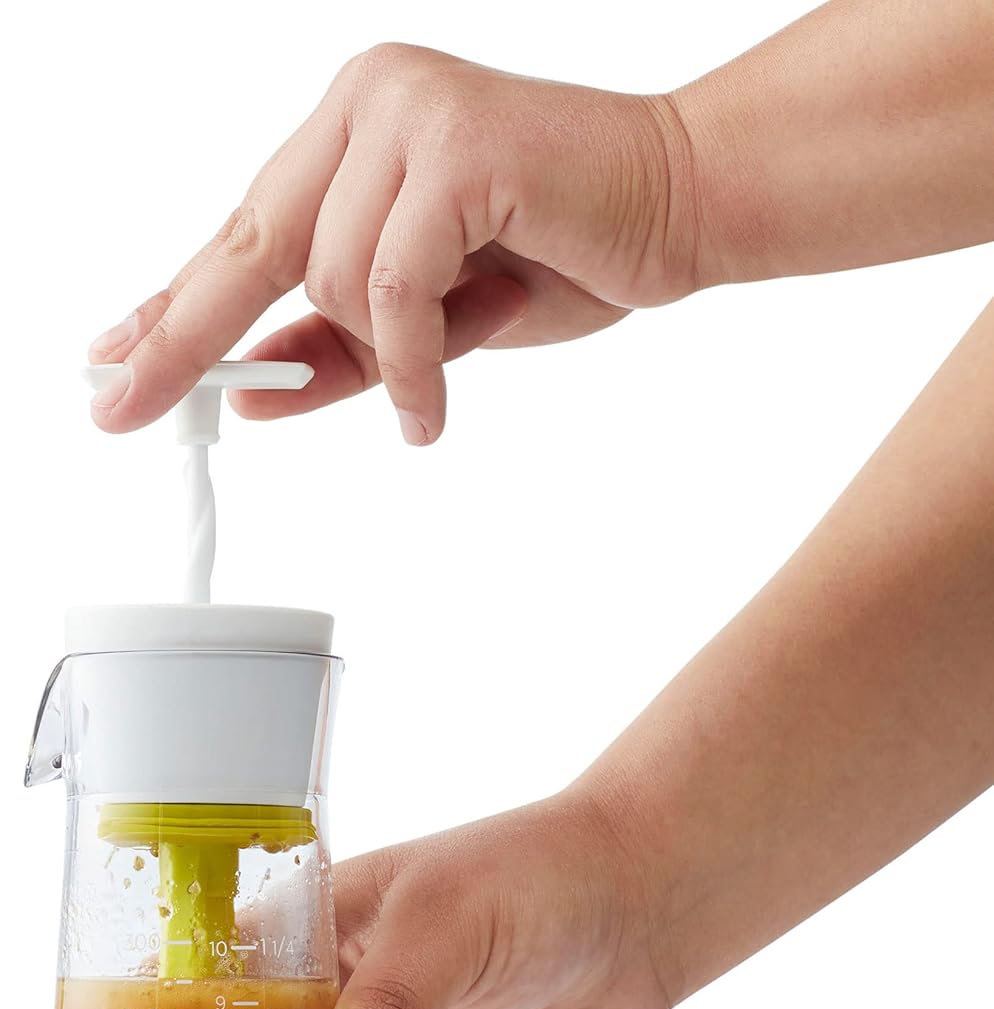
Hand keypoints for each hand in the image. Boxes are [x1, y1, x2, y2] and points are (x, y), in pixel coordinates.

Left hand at [87, 44, 697, 443]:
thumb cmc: (564, 255)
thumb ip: (340, 350)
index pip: (245, 228)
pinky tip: (431, 411)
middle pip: (250, 244)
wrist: (684, 208)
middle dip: (186, 338)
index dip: (175, 303)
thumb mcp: (432, 323)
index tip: (115, 357)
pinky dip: (413, 363)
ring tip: (473, 333)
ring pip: (333, 284)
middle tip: (125, 407)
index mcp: (352, 132)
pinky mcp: (452, 146)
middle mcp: (367, 104)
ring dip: (393, 349)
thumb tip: (247, 391)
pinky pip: (392, 288)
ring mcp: (406, 114)